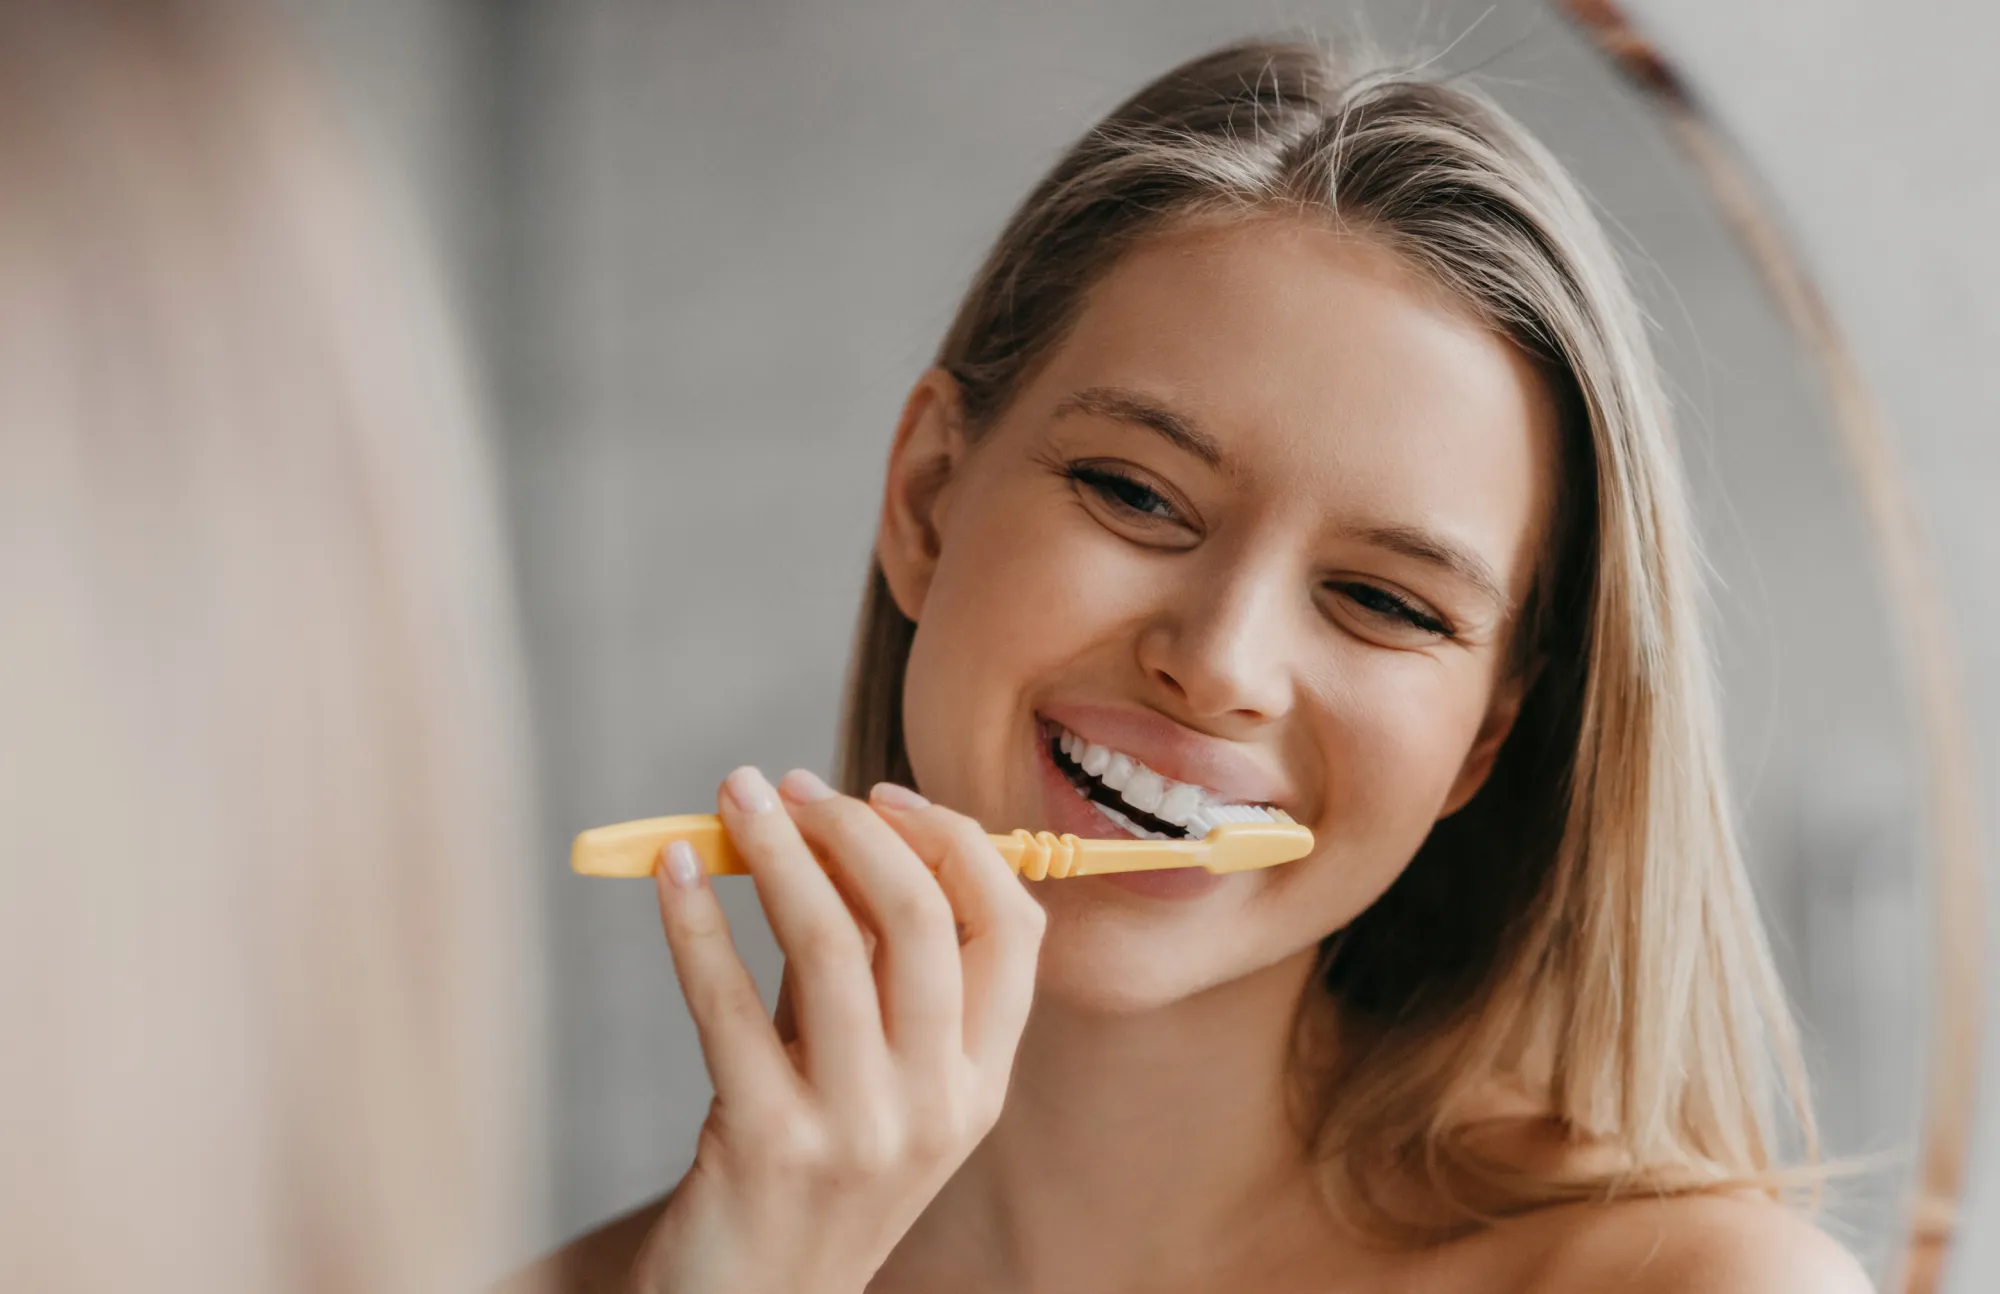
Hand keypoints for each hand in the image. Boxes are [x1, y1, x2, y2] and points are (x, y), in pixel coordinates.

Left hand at [628, 767, 1045, 1293]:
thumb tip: (833, 830)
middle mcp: (938, 1105)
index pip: (1011, 926)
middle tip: (789, 786)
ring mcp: (859, 1129)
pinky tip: (672, 873)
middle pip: (921, 917)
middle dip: (852, 827)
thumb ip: (871, 972)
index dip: (952, 841)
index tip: (881, 795)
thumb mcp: (868, 1074)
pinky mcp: (768, 1142)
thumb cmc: (807, 1165)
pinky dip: (695, 921)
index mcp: (980, 1081)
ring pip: (828, 942)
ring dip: (774, 849)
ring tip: (733, 797)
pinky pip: (727, 1002)